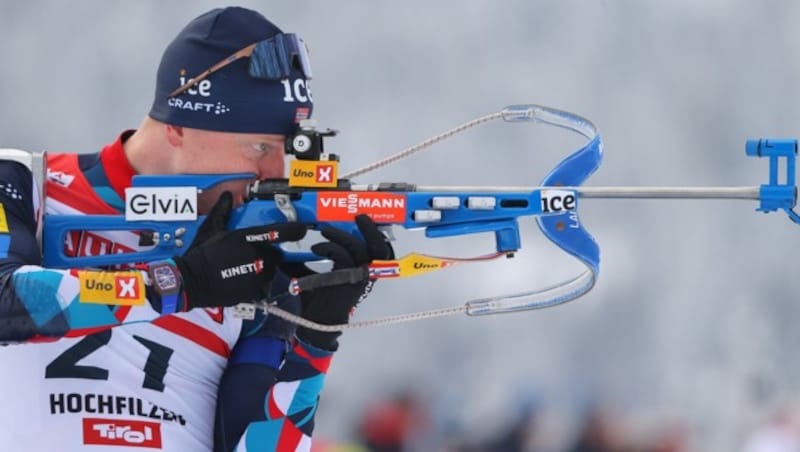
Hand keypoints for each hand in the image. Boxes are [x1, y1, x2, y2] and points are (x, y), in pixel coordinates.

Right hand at [167, 192, 307, 308]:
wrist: (192, 281)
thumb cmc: (200, 255)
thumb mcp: (211, 229)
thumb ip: (223, 211)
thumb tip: (227, 197)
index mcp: (249, 237)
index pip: (281, 232)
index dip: (295, 230)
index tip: (301, 229)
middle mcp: (258, 255)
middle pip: (275, 253)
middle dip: (267, 253)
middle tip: (250, 255)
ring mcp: (258, 274)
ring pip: (270, 270)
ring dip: (262, 269)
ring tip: (243, 269)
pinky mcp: (255, 290)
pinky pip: (264, 285)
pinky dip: (257, 284)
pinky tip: (242, 280)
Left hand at [286, 214, 392, 350]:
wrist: (316, 323)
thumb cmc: (319, 301)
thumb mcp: (319, 277)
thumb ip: (314, 263)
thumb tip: (292, 251)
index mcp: (362, 271)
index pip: (379, 250)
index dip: (375, 234)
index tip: (362, 220)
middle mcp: (365, 274)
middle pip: (380, 248)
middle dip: (371, 230)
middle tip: (358, 217)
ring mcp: (358, 278)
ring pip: (360, 248)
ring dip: (341, 236)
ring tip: (325, 232)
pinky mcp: (348, 281)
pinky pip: (342, 256)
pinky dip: (328, 247)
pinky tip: (316, 248)